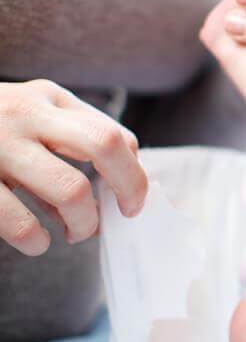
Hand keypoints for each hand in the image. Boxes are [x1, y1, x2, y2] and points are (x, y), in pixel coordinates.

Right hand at [0, 80, 147, 254]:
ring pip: (70, 189)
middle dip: (127, 187)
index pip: (113, 133)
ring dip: (83, 222)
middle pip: (104, 146)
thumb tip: (123, 186)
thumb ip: (74, 139)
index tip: (132, 202)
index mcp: (47, 98)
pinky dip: (36, 238)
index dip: (133, 172)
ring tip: (75, 233)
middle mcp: (25, 113)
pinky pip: (16, 217)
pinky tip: (37, 243)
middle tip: (122, 216)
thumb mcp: (32, 116)